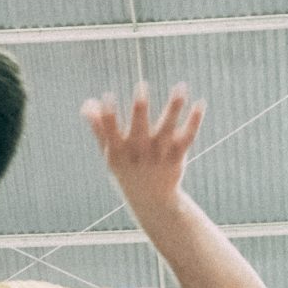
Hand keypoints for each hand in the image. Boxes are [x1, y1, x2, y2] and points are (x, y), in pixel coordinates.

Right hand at [83, 84, 204, 210]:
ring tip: (180, 86)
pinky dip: (194, 122)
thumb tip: (88, 104)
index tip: (106, 96)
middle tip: (141, 86)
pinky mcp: (177, 158)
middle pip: (139, 129)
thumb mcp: (110, 154)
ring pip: (167, 129)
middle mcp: (139, 154)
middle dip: (139, 108)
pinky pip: (187, 138)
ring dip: (173, 107)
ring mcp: (159, 156)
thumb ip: (99, 128)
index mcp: (119, 153)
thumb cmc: (127, 171)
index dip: (108, 115)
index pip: (110, 132)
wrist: (152, 201)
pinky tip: (200, 104)